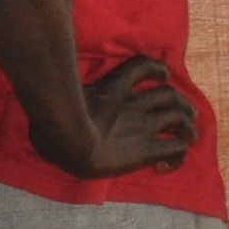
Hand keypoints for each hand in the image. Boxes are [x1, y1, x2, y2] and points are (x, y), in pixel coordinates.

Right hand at [61, 56, 198, 177]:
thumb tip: (40, 125)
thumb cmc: (53, 124)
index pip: (142, 66)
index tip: (164, 75)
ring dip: (187, 127)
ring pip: (179, 118)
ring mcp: (144, 126)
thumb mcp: (51, 104)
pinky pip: (175, 148)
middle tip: (187, 114)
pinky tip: (169, 162)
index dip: (157, 69)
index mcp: (113, 88)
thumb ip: (54, 109)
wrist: (72, 141)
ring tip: (189, 137)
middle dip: (181, 103)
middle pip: (170, 94)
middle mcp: (134, 104)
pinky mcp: (148, 150)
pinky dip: (178, 154)